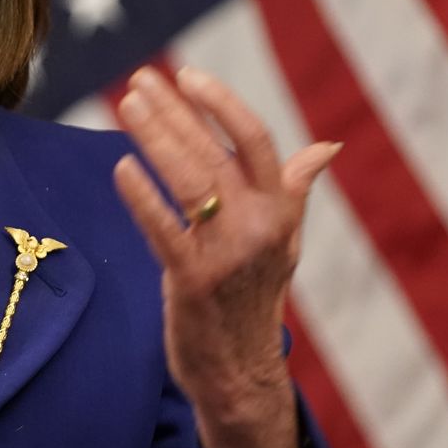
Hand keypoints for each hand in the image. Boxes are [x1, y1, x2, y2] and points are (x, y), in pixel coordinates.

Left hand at [111, 67, 338, 447]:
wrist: (241, 371)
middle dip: (173, 113)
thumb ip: (295, 190)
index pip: (256, 141)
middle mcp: (260, 227)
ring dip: (155, 138)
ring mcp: (227, 254)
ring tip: (126, 105)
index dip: (221, 104)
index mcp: (281, 210)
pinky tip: (121, 166)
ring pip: (188, 182)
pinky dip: (142, 196)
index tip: (187, 75)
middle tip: (139, 80)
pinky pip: (165, 229)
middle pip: (212, 153)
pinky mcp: (193, 281)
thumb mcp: (283, 242)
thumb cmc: (255, 298)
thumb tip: (327, 150)